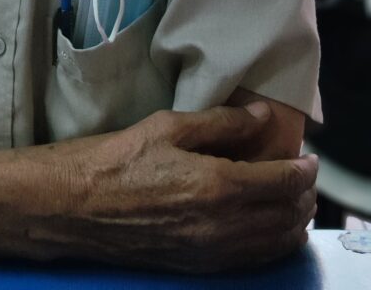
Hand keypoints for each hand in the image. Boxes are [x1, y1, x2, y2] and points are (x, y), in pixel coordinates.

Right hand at [49, 103, 316, 272]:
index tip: (309, 157)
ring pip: (273, 245)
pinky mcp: (197, 267)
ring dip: (292, 223)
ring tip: (293, 202)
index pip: (282, 183)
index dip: (303, 169)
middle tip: (304, 177)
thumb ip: (220, 122)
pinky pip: (250, 260)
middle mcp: (221, 226)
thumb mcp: (167, 125)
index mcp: (217, 185)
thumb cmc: (116, 158)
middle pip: (285, 217)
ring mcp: (210, 252)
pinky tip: (266, 229)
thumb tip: (261, 116)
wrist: (74, 205)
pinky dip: (270, 244)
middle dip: (303, 197)